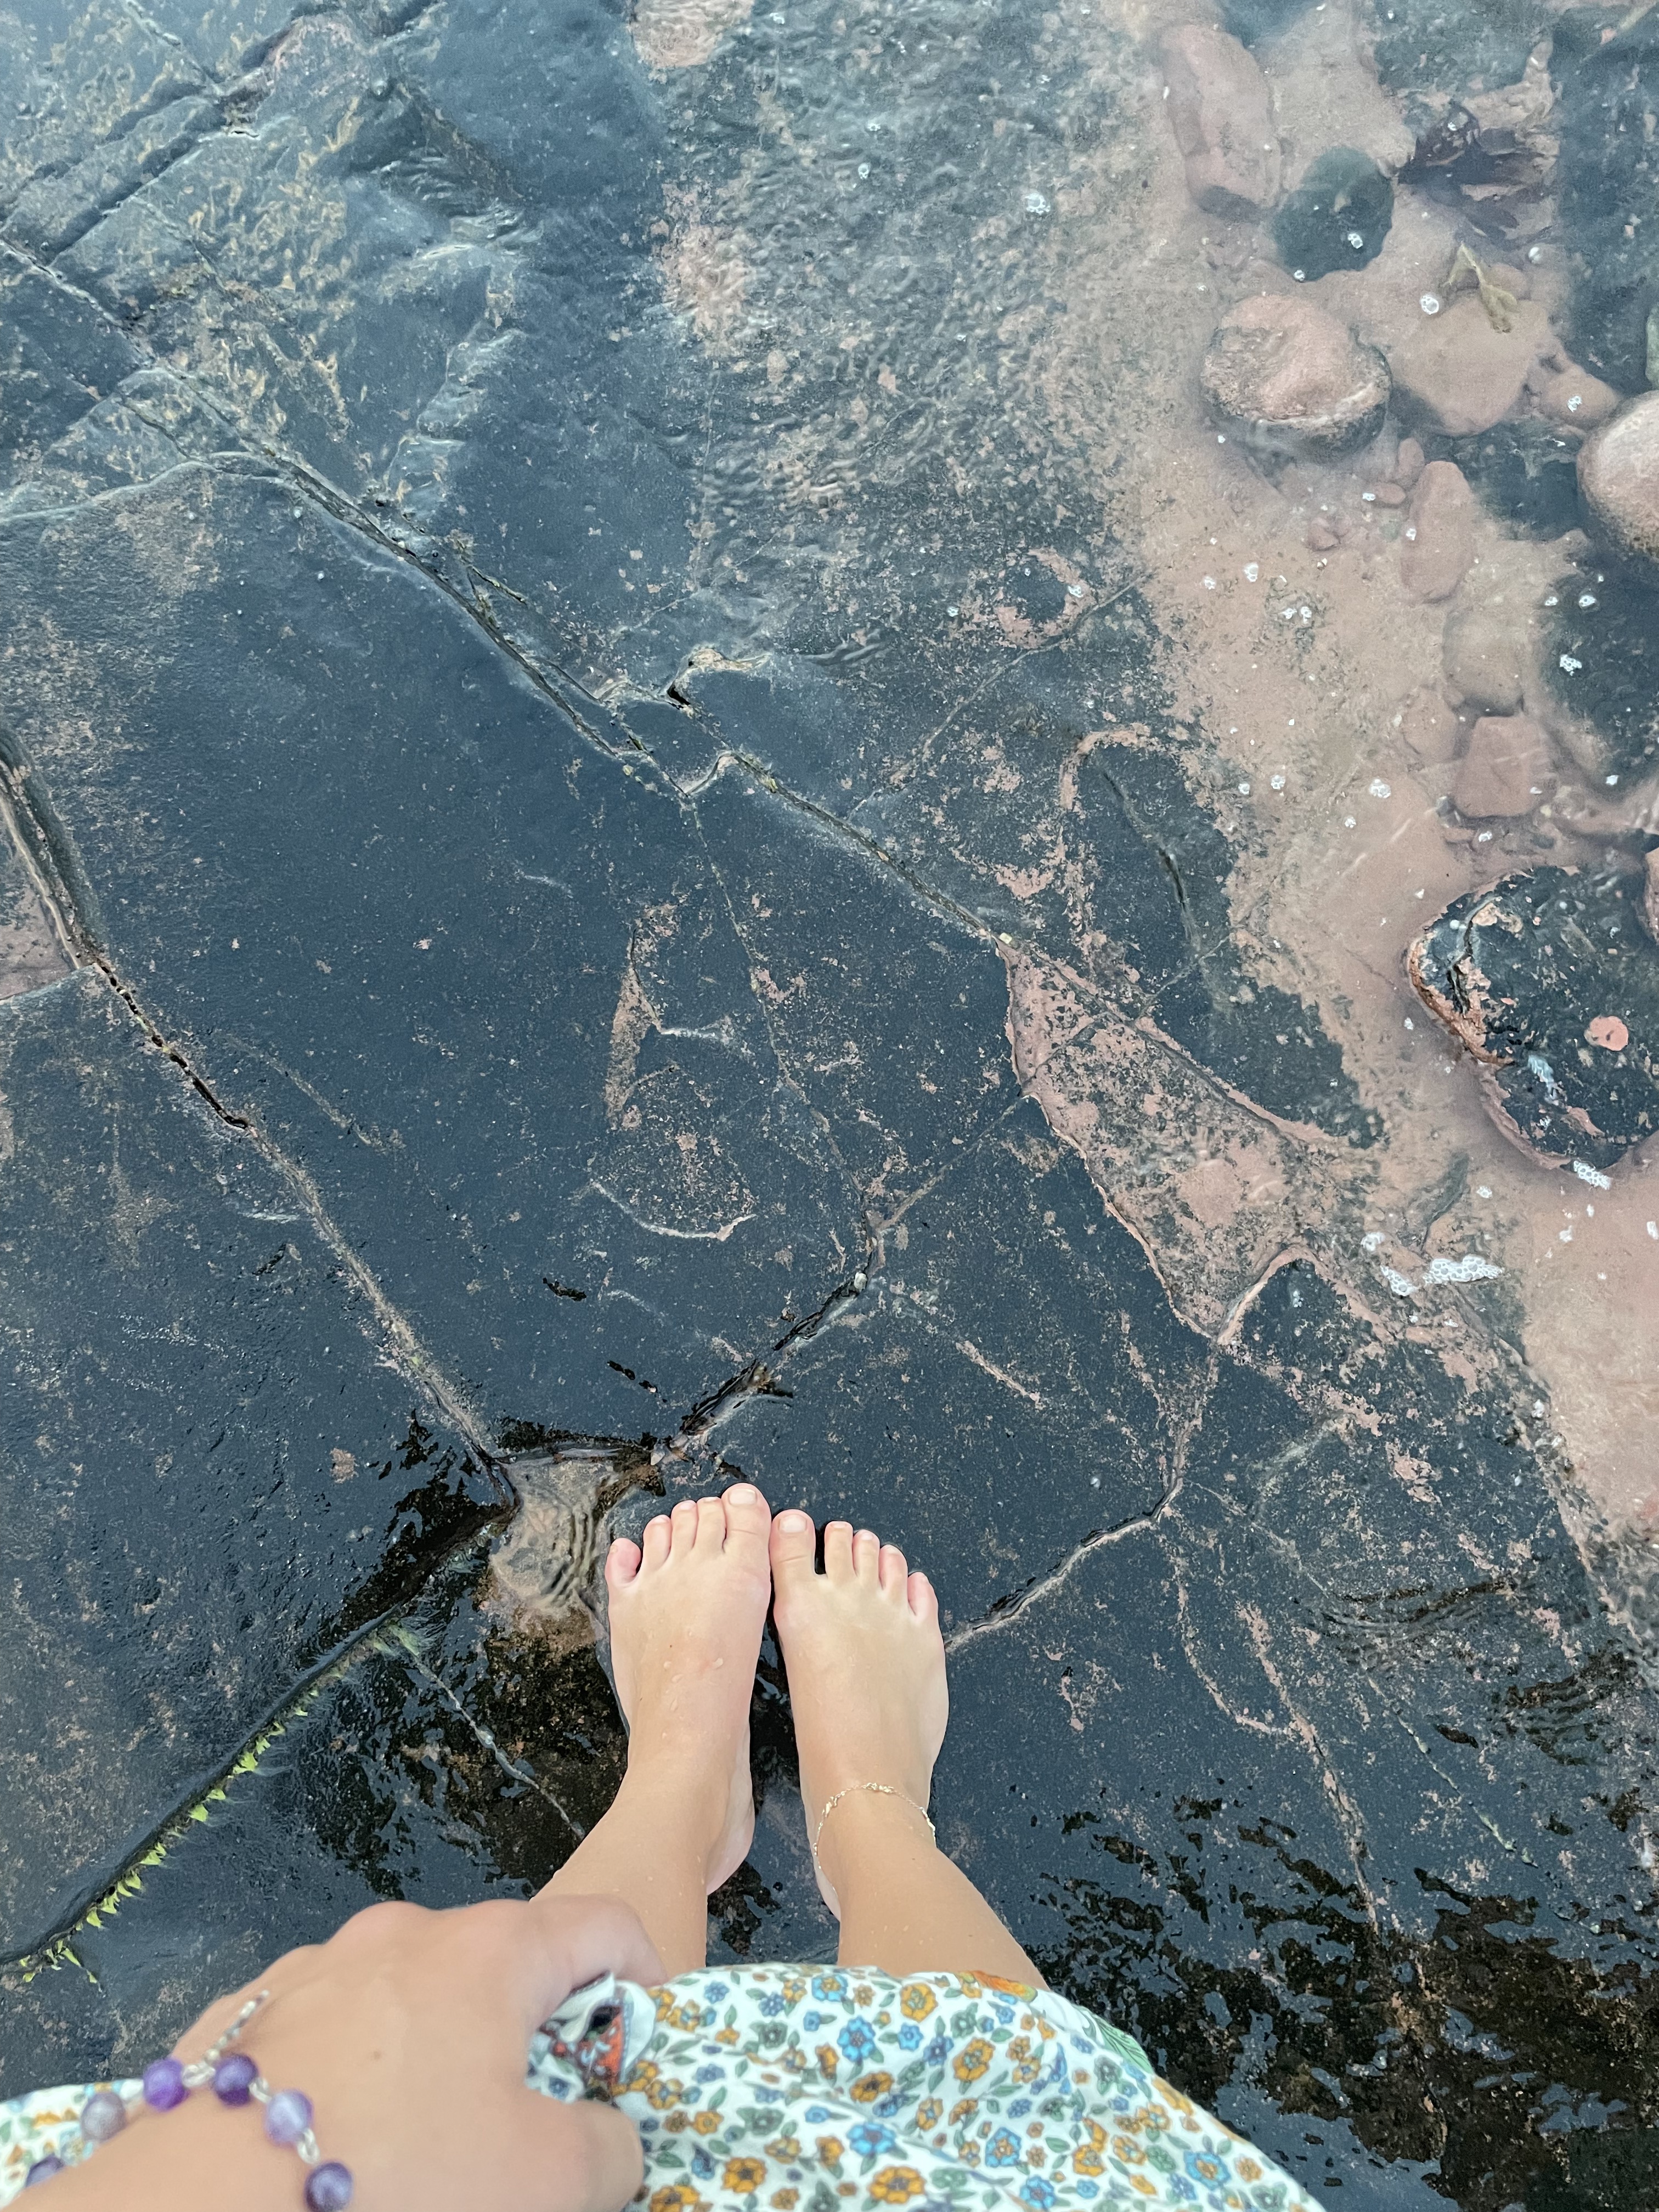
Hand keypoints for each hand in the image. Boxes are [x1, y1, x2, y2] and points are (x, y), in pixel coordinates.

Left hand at [49, 1891, 662, 2211]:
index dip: (644, 1982)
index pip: (604, 1923)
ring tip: (422, 2148)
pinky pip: (328, 2039)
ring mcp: (316, 1968)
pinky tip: (335, 2150)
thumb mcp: (548, 2183)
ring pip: (409, 2003)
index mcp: (491, 1949)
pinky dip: (354, 2082)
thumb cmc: (399, 2177)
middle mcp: (405, 1933)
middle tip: (533, 2124)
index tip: (641, 2053)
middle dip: (531, 2038)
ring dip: (436, 2060)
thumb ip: (609, 2150)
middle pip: (504, 1965)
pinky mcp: (244, 2018)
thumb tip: (607, 2136)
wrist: (203, 2205)